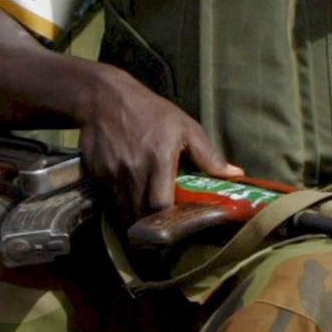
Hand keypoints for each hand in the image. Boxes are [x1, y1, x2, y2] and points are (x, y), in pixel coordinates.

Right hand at [75, 67, 241, 216]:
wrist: (104, 97)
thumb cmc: (150, 111)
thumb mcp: (185, 126)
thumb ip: (208, 155)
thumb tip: (236, 174)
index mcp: (159, 159)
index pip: (161, 206)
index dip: (168, 223)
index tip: (176, 231)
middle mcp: (133, 170)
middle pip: (140, 215)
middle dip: (151, 229)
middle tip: (162, 234)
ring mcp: (111, 173)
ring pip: (122, 210)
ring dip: (134, 218)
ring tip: (145, 223)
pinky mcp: (95, 174)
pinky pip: (107, 199)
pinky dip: (118, 204)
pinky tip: (127, 199)